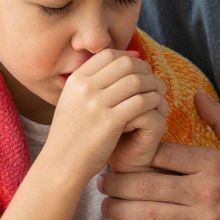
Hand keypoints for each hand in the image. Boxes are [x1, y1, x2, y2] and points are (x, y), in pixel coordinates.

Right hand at [46, 49, 167, 182]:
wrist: (62, 164)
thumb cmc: (73, 135)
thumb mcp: (74, 101)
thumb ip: (93, 83)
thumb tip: (127, 60)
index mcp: (76, 80)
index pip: (108, 54)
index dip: (129, 58)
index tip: (140, 69)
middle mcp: (85, 88)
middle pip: (125, 64)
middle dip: (145, 70)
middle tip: (153, 82)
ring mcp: (96, 104)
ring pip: (136, 81)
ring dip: (153, 86)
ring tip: (158, 95)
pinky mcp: (109, 122)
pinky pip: (140, 103)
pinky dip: (153, 102)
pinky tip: (156, 109)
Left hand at [99, 91, 219, 219]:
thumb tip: (196, 93)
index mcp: (212, 164)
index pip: (163, 154)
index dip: (135, 153)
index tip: (117, 152)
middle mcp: (205, 192)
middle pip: (147, 184)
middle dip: (117, 182)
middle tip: (102, 180)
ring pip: (148, 214)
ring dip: (119, 210)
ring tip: (105, 204)